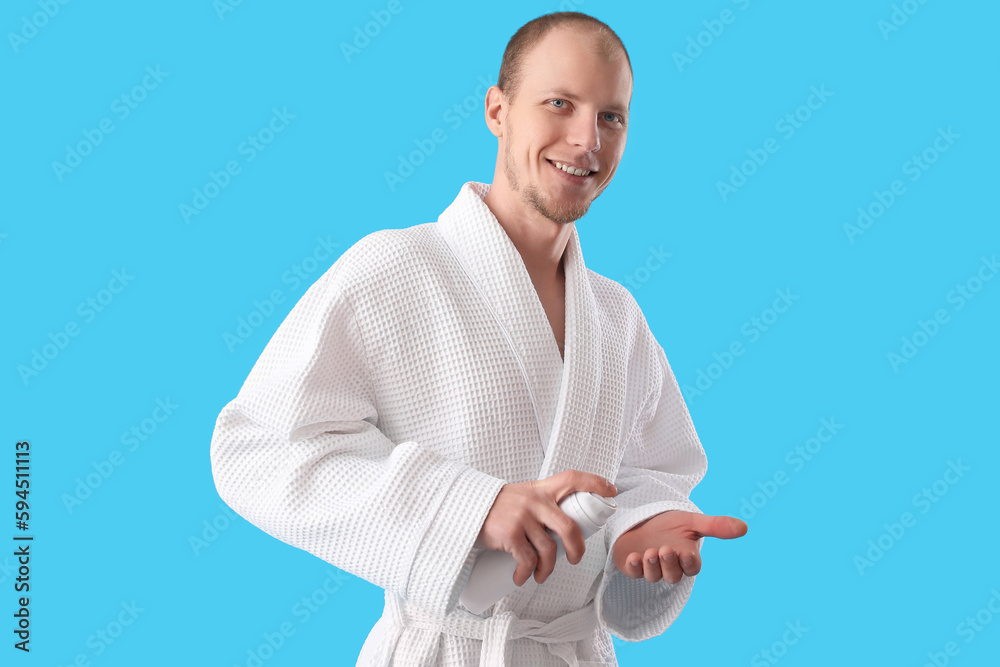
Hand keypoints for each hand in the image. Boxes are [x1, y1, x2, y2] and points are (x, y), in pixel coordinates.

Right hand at [475, 469, 616, 586]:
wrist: (463, 509)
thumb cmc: (496, 508)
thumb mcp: (521, 496)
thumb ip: (542, 504)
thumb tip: (565, 526)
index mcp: (541, 489)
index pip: (573, 478)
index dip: (595, 483)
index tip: (611, 491)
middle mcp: (535, 500)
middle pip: (569, 527)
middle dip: (577, 549)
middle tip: (574, 559)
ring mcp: (523, 517)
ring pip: (549, 550)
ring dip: (547, 570)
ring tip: (540, 576)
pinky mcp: (510, 534)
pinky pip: (528, 560)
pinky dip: (525, 573)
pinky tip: (521, 577)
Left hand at [612, 510, 746, 582]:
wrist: (642, 520)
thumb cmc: (669, 524)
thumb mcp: (691, 521)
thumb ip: (716, 526)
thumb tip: (744, 527)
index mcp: (686, 558)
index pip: (691, 567)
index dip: (689, 563)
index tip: (686, 553)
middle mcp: (669, 566)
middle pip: (673, 575)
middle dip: (669, 564)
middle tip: (665, 549)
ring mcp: (651, 568)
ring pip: (654, 576)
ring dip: (652, 566)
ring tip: (650, 552)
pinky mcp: (633, 566)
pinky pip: (634, 573)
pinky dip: (634, 567)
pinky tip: (633, 557)